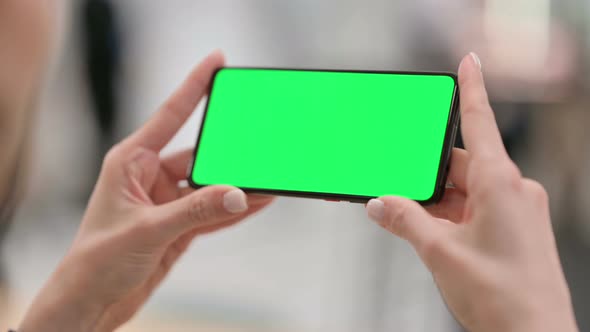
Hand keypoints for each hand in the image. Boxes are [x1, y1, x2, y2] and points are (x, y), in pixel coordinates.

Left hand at [19, 51, 273, 331]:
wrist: (92, 301)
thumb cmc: (98, 260)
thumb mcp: (148, 230)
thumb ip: (194, 211)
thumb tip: (236, 195)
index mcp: (131, 162)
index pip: (170, 116)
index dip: (194, 86)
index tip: (217, 61)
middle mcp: (150, 176)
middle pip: (200, 156)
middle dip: (229, 153)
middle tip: (258, 143)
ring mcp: (166, 202)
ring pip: (210, 187)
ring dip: (236, 187)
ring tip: (267, 179)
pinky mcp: (177, 226)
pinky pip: (211, 212)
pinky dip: (233, 210)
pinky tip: (257, 202)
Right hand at [366, 54, 577, 331]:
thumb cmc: (503, 297)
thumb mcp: (440, 252)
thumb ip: (405, 220)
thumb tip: (381, 203)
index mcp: (502, 183)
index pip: (481, 123)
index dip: (473, 88)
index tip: (469, 62)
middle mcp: (513, 191)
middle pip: (462, 164)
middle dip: (428, 176)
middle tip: (397, 188)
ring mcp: (516, 211)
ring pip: (467, 190)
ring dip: (438, 202)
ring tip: (410, 223)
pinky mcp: (515, 230)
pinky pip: (477, 209)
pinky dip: (451, 216)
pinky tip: (431, 233)